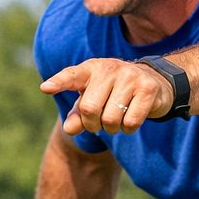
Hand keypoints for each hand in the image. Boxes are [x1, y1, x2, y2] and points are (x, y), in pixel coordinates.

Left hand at [41, 58, 174, 135]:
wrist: (152, 83)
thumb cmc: (112, 94)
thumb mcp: (90, 102)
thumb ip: (77, 116)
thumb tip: (69, 130)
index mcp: (90, 69)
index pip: (71, 76)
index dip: (58, 83)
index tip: (46, 88)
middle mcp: (109, 68)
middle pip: (89, 109)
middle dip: (92, 124)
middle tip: (99, 122)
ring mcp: (129, 76)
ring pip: (110, 119)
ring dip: (111, 128)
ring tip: (115, 119)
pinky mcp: (147, 88)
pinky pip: (130, 122)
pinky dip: (127, 129)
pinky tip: (130, 119)